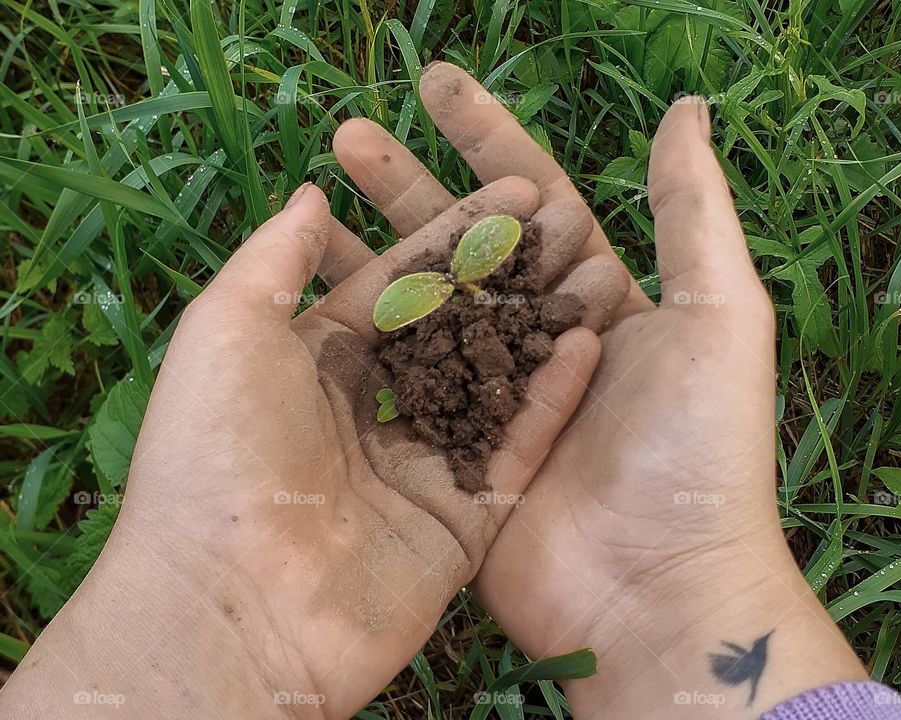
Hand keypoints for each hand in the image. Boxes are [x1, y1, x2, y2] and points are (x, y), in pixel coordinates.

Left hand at [0, 179, 621, 718]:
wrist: (233, 605)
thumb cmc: (214, 452)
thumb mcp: (226, 329)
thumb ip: (274, 259)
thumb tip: (308, 194)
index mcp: (316, 364)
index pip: (399, 284)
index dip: (454, 237)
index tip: (513, 195)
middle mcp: (372, 411)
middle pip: (454, 328)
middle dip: (508, 274)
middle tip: (566, 222)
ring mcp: (420, 467)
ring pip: (492, 385)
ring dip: (540, 329)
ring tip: (596, 269)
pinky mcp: (461, 520)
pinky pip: (515, 451)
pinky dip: (550, 403)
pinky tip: (587, 346)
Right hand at [329, 63, 867, 717]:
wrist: (656, 588)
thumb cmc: (695, 449)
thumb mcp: (717, 316)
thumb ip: (694, 210)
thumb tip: (685, 108)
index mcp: (598, 300)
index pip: (533, 197)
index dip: (486, 136)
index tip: (433, 86)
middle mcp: (539, 341)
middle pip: (463, 243)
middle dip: (406, 184)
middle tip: (347, 134)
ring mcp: (489, 396)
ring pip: (421, 305)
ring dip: (370, 248)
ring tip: (314, 195)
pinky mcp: (450, 447)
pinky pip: (403, 378)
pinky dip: (365, 333)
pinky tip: (317, 288)